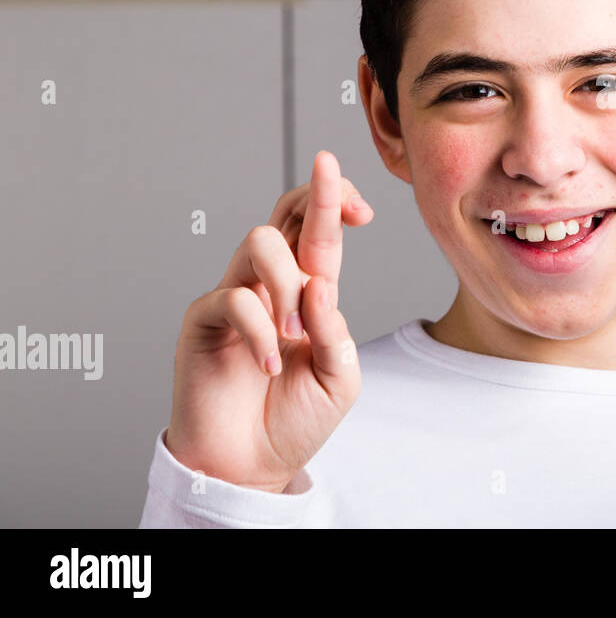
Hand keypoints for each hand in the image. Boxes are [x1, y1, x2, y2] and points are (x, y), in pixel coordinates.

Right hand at [164, 150, 369, 492]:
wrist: (249, 467)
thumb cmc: (293, 421)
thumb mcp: (338, 378)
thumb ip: (335, 331)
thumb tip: (319, 283)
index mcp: (308, 294)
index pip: (321, 234)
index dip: (336, 205)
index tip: (364, 207)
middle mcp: (272, 286)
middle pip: (286, 215)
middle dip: (314, 196)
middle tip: (342, 200)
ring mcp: (236, 298)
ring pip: (260, 240)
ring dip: (288, 281)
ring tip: (294, 332)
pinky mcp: (204, 320)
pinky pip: (233, 298)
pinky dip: (259, 330)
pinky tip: (267, 365)